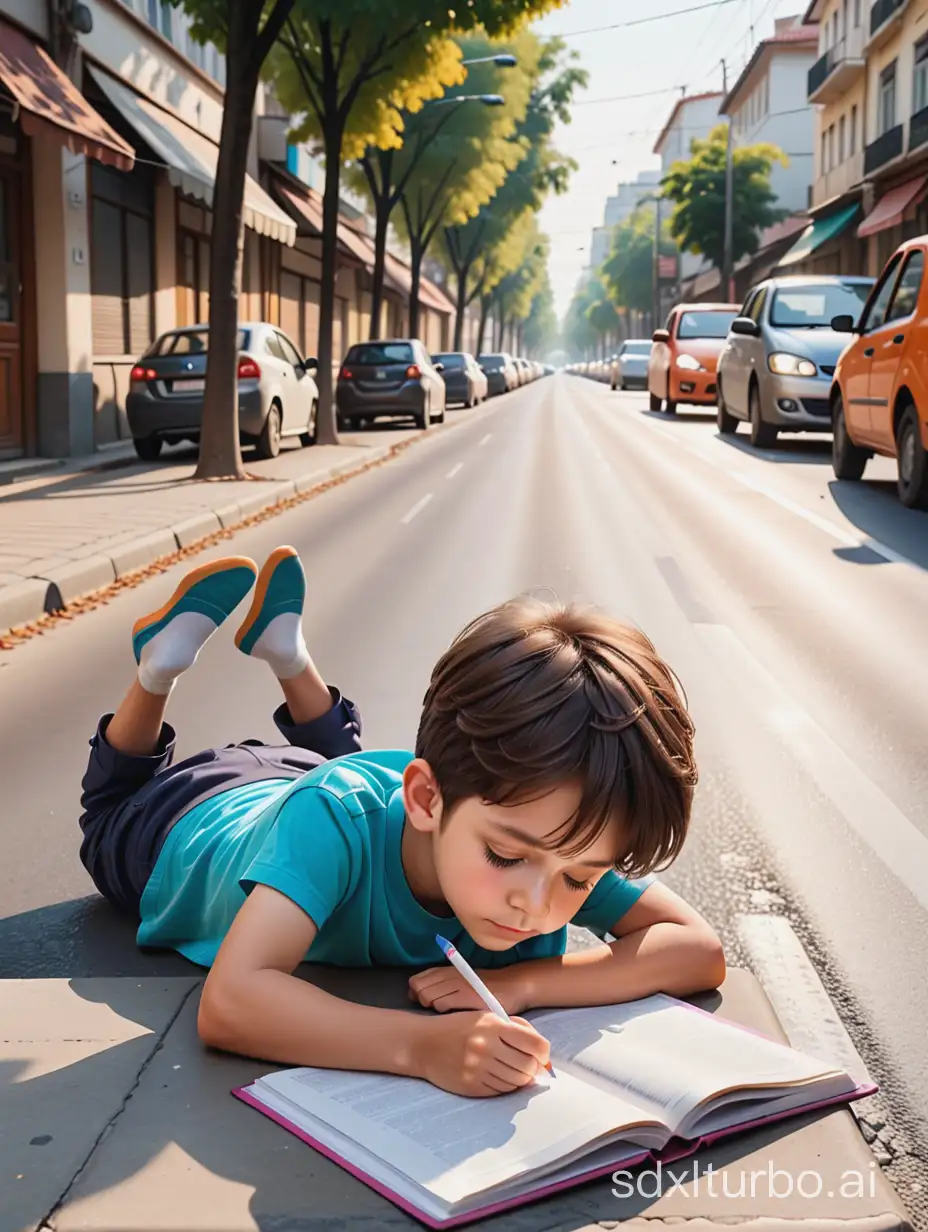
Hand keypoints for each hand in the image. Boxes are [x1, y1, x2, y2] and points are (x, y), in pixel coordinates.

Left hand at [408, 965, 527, 1014]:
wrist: (513, 986)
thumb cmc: (486, 988)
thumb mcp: (462, 980)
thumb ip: (441, 984)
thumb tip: (415, 994)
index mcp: (448, 969)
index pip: (416, 980)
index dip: (416, 993)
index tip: (426, 1002)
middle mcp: (450, 974)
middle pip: (418, 989)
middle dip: (421, 1001)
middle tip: (436, 1010)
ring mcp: (458, 983)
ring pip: (427, 996)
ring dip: (431, 1007)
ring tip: (445, 1014)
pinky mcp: (466, 995)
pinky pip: (441, 1004)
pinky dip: (442, 1011)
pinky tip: (453, 1017)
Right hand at [417, 1011, 550, 1097]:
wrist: (424, 1044)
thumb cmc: (458, 1027)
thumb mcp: (485, 1017)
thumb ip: (515, 1029)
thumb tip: (542, 1051)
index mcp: (493, 1026)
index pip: (535, 1044)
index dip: (544, 1053)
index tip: (541, 1055)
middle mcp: (487, 1047)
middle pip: (528, 1067)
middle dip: (533, 1068)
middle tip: (529, 1065)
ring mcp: (478, 1068)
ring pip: (516, 1082)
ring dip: (520, 1078)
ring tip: (512, 1069)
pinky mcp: (472, 1085)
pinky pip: (500, 1091)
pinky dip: (505, 1086)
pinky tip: (498, 1075)